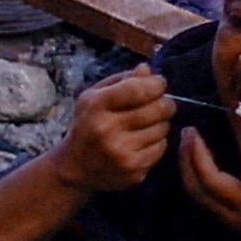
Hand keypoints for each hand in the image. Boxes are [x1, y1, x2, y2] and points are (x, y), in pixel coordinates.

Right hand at [51, 70, 179, 195]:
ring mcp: (122, 154)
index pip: (138, 89)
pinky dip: (158, 141)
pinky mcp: (133, 171)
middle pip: (157, 109)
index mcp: (97, 106)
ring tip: (150, 122)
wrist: (75, 169)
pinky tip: (145, 140)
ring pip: (162, 129)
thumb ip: (121, 80)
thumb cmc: (88, 125)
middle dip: (166, 102)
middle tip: (163, 103)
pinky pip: (161, 149)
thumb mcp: (94, 97)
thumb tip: (147, 69)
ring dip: (161, 122)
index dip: (156, 84)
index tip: (159, 83)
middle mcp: (108, 130)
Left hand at [176, 122, 240, 240]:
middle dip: (186, 160)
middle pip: (196, 190)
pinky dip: (197, 178)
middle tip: (187, 133)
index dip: (198, 156)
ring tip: (190, 143)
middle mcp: (233, 216)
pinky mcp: (233, 220)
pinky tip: (202, 162)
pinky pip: (206, 199)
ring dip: (189, 169)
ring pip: (198, 196)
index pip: (211, 181)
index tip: (194, 133)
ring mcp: (231, 220)